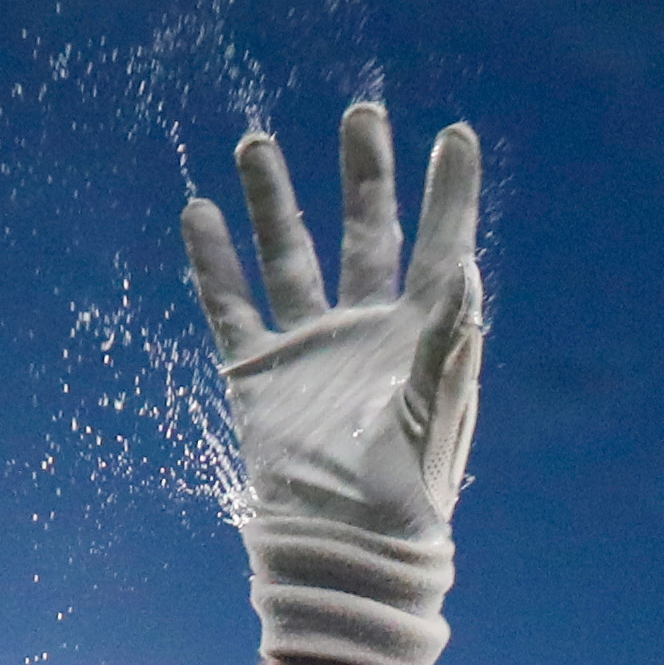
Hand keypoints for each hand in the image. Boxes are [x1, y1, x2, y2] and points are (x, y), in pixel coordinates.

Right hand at [185, 102, 485, 664]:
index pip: (439, 245)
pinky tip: (199, 214)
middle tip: (361, 114)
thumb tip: (464, 261)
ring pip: (290, 255)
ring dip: (277, 200)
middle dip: (363, 175)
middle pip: (364, 233)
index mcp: (420, 333)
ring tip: (257, 142)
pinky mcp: (259, 375)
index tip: (456, 136)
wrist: (345, 550)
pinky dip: (213, 262)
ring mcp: (310, 349)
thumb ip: (448, 329)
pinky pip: (231, 307)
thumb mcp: (437, 401)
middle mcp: (365, 330)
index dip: (449, 193)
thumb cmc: (406, 488)